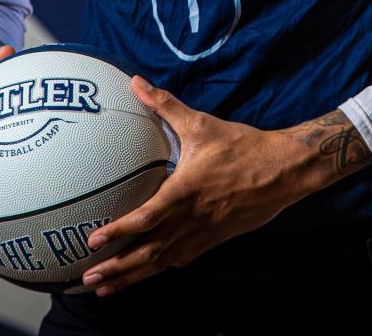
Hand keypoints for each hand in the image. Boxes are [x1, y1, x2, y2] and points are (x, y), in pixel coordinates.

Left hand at [79, 77, 318, 295]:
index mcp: (185, 191)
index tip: (93, 240)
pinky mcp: (216, 238)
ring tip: (105, 289)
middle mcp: (193, 217)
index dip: (118, 231)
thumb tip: (136, 82)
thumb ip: (165, 105)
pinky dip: (161, 268)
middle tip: (87, 279)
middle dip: (117, 267)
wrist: (284, 170)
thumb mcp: (201, 123)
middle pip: (149, 251)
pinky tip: (146, 273)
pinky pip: (183, 258)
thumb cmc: (241, 145)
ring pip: (163, 261)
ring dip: (133, 276)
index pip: (146, 218)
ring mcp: (205, 232)